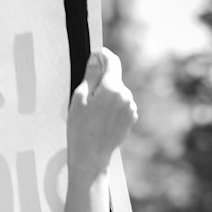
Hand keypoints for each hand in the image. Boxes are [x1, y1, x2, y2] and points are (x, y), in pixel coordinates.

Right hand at [66, 48, 136, 177]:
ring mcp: (131, 108)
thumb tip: (95, 59)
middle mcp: (126, 95)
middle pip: (114, 78)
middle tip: (86, 96)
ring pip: (118, 92)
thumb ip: (90, 76)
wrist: (91, 157)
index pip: (112, 61)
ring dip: (107, 94)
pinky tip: (101, 119)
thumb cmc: (80, 130)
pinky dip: (112, 106)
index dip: (103, 55)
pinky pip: (121, 104)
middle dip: (102, 81)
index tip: (96, 54)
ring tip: (93, 112)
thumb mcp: (79, 99)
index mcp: (112, 88)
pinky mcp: (131, 118)